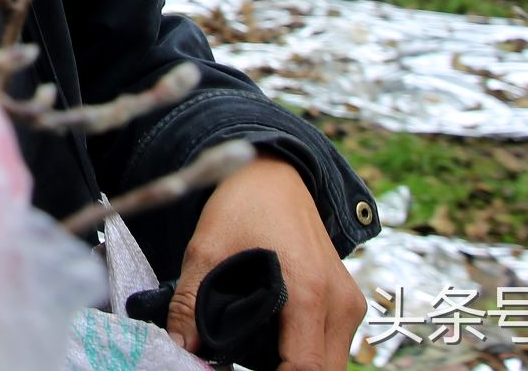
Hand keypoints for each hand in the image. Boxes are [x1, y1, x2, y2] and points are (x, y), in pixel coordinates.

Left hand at [169, 156, 365, 370]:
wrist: (276, 175)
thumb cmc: (243, 206)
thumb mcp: (205, 250)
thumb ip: (190, 304)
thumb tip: (178, 348)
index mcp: (307, 290)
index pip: (305, 366)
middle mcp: (339, 301)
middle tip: (243, 366)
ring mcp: (349, 302)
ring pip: (331, 362)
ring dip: (299, 366)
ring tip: (254, 353)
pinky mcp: (349, 301)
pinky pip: (334, 345)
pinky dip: (308, 352)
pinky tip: (274, 342)